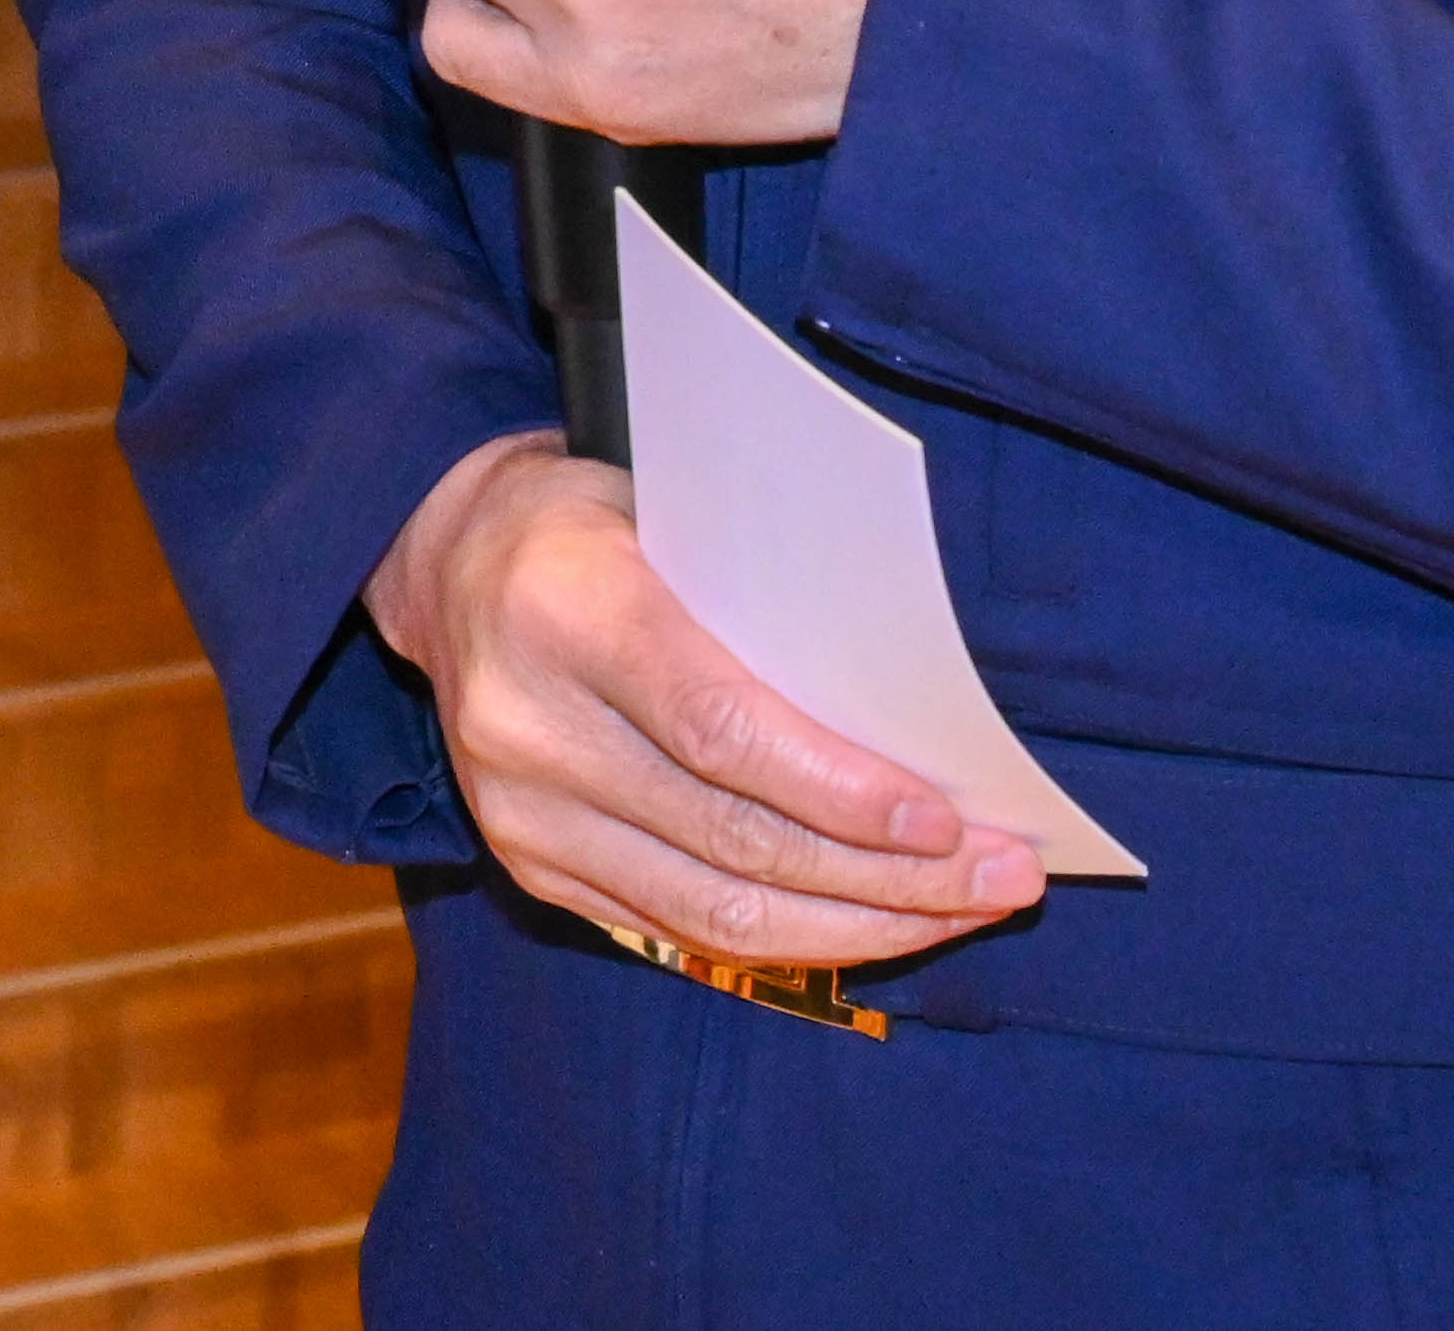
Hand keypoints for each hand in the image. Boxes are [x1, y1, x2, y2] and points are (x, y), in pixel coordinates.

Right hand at [370, 430, 1042, 969]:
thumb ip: (770, 597)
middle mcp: (529, 723)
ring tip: (962, 914)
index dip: (840, 792)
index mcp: (566, 609)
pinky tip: (870, 926)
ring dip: (858, 927)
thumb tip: (926, 705)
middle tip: (1005, 878)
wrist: (448, 562)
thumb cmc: (595, 522)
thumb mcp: (673, 511)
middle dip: (889, 877)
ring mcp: (522, 811)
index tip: (948, 823)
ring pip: (714, 914)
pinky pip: (678, 932)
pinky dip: (788, 942)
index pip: (720, 731)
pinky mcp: (531, 865)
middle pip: (734, 839)